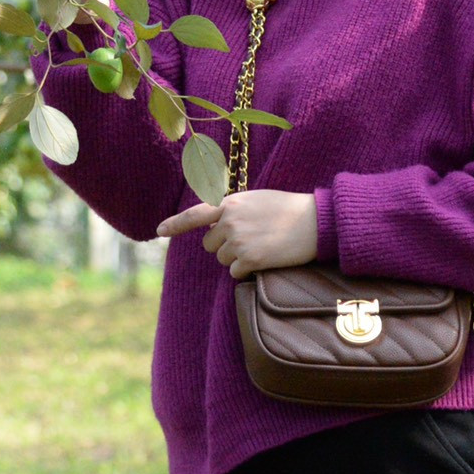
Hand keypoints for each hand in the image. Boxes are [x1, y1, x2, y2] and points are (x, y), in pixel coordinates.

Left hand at [156, 189, 317, 278]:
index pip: (195, 215)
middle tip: (250, 240)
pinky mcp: (250, 260)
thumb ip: (234, 209)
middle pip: (210, 245)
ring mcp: (238, 241)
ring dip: (238, 258)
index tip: (159, 230)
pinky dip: (247, 271)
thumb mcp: (256, 200)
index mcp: (230, 203)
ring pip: (223, 260)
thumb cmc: (289, 209)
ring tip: (262, 246)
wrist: (315, 221)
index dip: (175, 223)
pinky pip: (236, 273)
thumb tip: (217, 226)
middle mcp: (230, 221)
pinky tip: (265, 258)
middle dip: (224, 246)